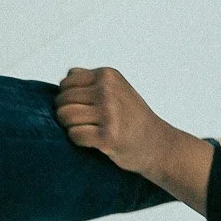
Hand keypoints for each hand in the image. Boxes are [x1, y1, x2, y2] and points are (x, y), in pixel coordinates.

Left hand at [54, 67, 175, 174]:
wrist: (158, 144)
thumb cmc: (132, 118)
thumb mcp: (117, 88)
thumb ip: (91, 81)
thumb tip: (62, 81)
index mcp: (108, 75)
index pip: (66, 82)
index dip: (67, 97)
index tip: (82, 109)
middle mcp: (108, 91)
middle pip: (62, 100)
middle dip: (66, 113)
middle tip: (83, 123)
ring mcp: (108, 113)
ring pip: (65, 116)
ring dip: (70, 127)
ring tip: (85, 130)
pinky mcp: (107, 136)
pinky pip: (74, 134)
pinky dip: (78, 140)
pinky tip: (92, 141)